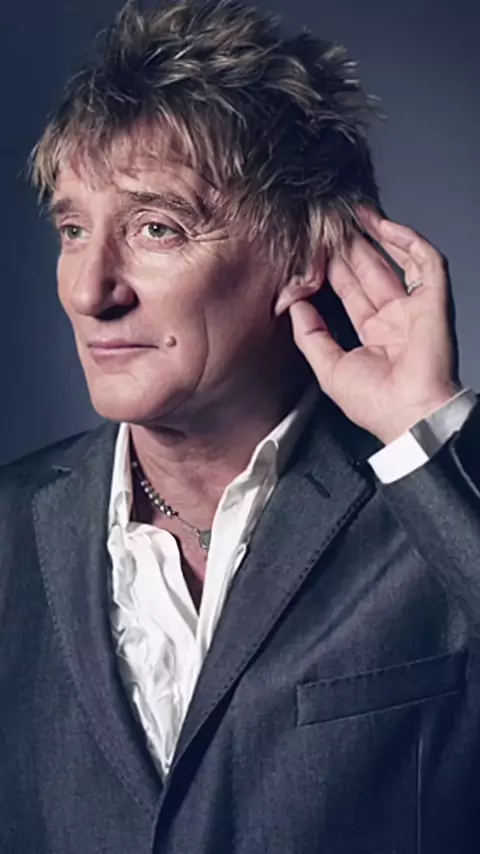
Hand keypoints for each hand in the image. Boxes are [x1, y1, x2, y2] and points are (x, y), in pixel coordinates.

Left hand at [289, 207, 460, 443]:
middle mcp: (395, 319)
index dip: (333, 270)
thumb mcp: (328, 368)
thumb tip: (295, 305)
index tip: (315, 250)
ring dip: (377, 237)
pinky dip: (408, 242)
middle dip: (351, 248)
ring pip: (396, 261)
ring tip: (356, 214)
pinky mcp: (434, 301)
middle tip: (331, 224)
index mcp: (373, 335)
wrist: (409, 416)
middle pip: (371, 272)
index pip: (351, 292)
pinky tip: (385, 227)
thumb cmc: (375, 403)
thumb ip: (310, 335)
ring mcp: (415, 308)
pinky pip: (426, 263)